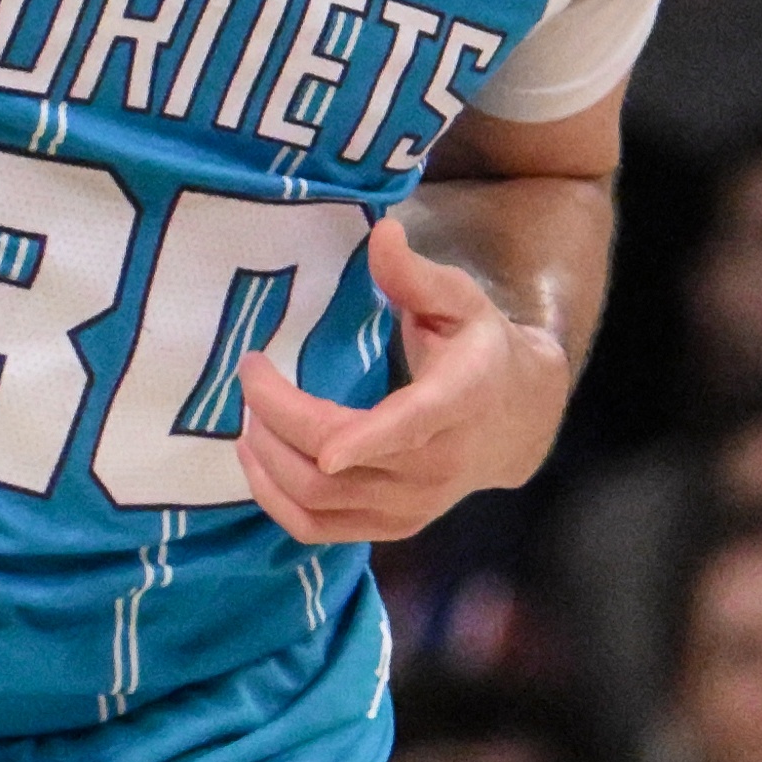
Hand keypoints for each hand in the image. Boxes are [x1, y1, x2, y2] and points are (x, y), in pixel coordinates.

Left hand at [231, 217, 567, 543]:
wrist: (516, 421)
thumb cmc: (479, 349)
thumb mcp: (460, 300)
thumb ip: (416, 274)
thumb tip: (382, 232)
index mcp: (457, 403)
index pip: (409, 430)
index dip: (364, 441)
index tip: (322, 445)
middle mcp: (436, 467)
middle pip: (337, 466)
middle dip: (278, 422)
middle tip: (249, 374)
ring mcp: (413, 506)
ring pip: (320, 504)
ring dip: (268, 462)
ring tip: (245, 416)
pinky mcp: (393, 527)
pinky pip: (320, 530)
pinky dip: (277, 502)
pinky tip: (257, 461)